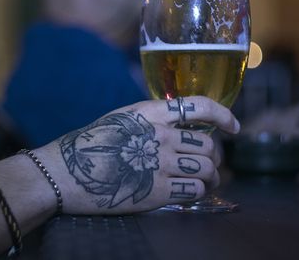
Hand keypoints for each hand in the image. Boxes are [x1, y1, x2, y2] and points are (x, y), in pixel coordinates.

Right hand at [35, 96, 239, 213]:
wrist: (64, 172)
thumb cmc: (89, 144)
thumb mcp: (121, 119)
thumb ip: (151, 120)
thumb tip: (181, 128)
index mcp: (150, 112)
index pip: (200, 106)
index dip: (224, 116)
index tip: (234, 127)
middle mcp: (159, 135)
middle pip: (208, 145)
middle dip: (214, 156)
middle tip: (209, 164)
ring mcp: (159, 164)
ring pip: (207, 169)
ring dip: (211, 177)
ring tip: (205, 181)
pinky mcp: (156, 191)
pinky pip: (195, 191)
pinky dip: (198, 192)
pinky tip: (188, 192)